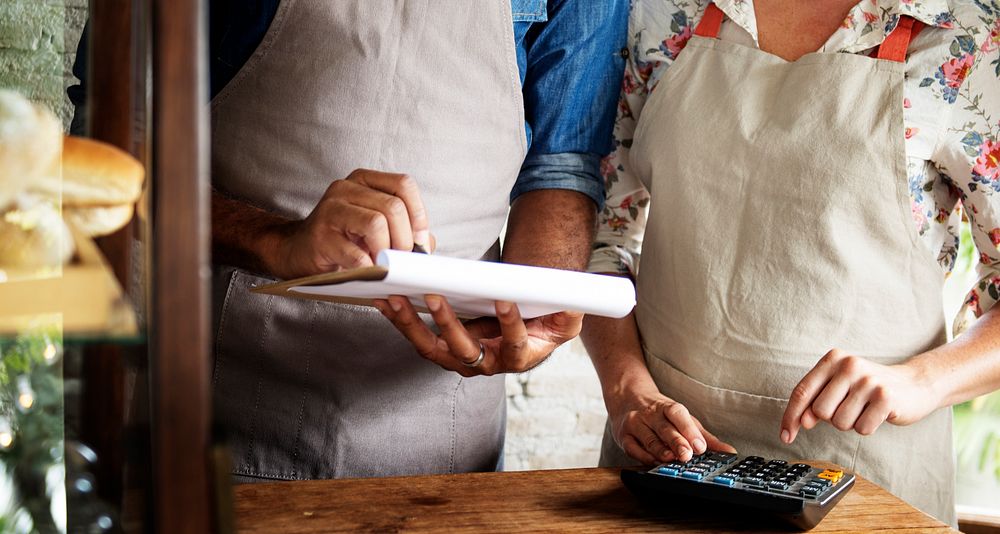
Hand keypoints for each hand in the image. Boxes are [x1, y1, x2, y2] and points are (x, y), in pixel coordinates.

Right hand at [269, 169, 431, 278]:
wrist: (299, 251)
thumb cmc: (343, 240)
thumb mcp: (376, 228)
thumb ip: (405, 231)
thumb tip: (427, 245)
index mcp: (364, 181)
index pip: (403, 185)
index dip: (418, 214)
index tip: (418, 241)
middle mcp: (346, 188)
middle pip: (393, 207)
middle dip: (404, 239)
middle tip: (401, 258)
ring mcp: (331, 209)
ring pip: (376, 223)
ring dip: (387, 251)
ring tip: (384, 263)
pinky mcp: (321, 236)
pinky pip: (356, 252)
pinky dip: (369, 266)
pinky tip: (368, 270)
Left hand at [373, 295, 582, 375]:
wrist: (527, 332)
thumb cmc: (546, 324)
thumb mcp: (566, 321)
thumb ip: (571, 312)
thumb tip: (574, 300)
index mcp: (518, 357)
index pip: (515, 345)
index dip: (510, 326)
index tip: (505, 301)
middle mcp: (486, 364)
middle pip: (462, 350)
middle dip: (447, 323)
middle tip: (434, 296)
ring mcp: (460, 359)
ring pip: (431, 348)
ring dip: (411, 324)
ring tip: (395, 299)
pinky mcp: (442, 350)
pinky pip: (418, 338)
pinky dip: (400, 320)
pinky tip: (385, 301)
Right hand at [607, 386, 734, 463]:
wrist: (627, 397)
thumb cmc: (660, 413)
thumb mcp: (683, 419)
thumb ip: (704, 436)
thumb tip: (729, 452)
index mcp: (667, 407)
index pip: (678, 414)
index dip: (689, 430)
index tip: (700, 446)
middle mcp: (650, 414)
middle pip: (664, 428)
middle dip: (676, 442)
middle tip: (687, 455)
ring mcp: (635, 424)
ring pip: (648, 438)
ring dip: (659, 450)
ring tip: (670, 459)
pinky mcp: (623, 437)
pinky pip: (632, 448)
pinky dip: (643, 456)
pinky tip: (653, 462)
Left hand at [780, 349, 938, 443]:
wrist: (914, 384)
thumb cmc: (868, 388)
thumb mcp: (839, 387)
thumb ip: (816, 400)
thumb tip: (801, 421)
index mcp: (833, 359)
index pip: (802, 391)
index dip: (791, 416)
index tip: (785, 436)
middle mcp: (849, 365)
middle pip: (820, 411)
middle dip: (832, 419)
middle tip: (851, 408)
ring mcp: (868, 380)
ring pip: (840, 423)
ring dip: (851, 423)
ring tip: (864, 409)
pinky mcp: (885, 397)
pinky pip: (862, 428)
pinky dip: (867, 427)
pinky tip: (877, 414)